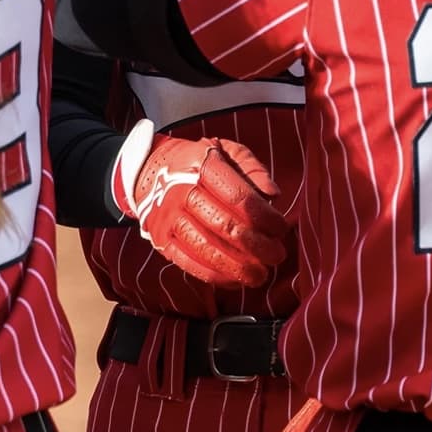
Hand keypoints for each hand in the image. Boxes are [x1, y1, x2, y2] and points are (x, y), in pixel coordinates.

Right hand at [111, 119, 290, 287]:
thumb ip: (252, 168)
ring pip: (207, 248)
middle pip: (225, 226)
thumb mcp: (226, 151)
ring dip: (238, 266)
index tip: (281, 228)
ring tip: (261, 274)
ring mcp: (169, 218)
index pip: (239, 197)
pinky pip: (189, 263)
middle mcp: (181, 191)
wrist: (150, 170)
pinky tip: (236, 280)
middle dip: (257, 245)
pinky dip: (215, 276)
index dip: (265, 217)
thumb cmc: (199, 162)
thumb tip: (273, 195)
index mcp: (202, 166)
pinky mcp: (161, 240)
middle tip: (278, 255)